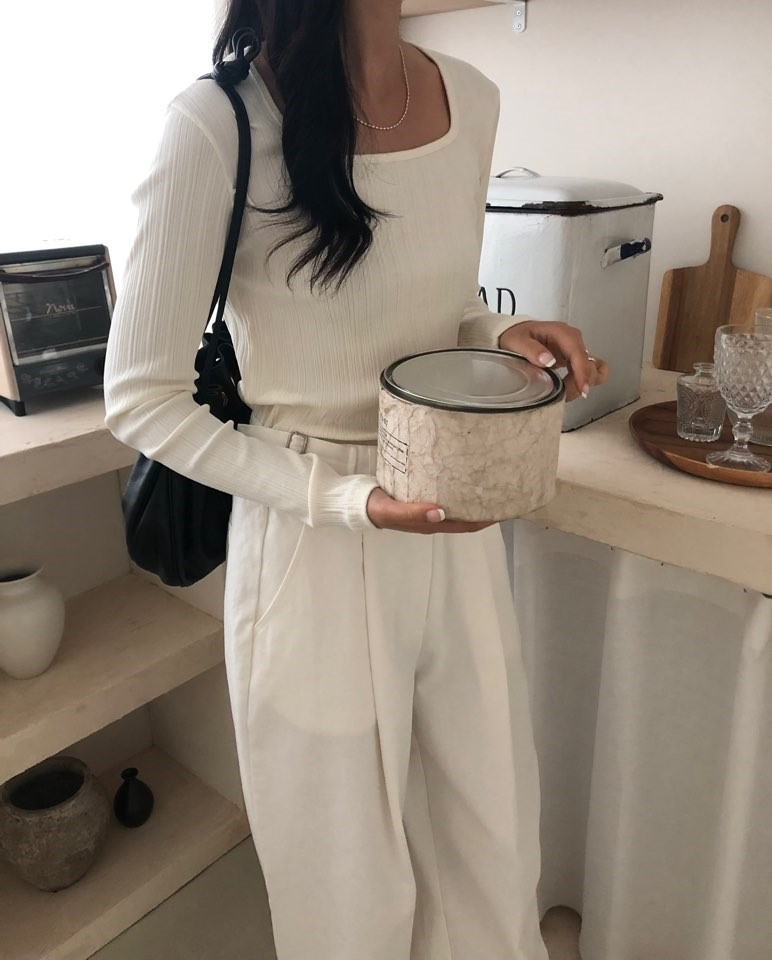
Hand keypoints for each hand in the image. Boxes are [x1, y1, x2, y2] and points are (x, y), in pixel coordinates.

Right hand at [366, 488, 494, 533]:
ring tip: (489, 482)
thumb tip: (441, 512)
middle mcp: (434, 518)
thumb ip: (414, 513)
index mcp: (431, 524)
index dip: (487, 520)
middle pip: (467, 516)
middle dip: (485, 507)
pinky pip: (447, 495)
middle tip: (504, 490)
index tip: (505, 508)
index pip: (467, 525)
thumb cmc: (377, 508)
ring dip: (473, 498)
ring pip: (458, 505)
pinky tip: (463, 476)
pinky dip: (459, 489)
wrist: (360, 503)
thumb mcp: (393, 511)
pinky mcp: (422, 498)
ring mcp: (429, 509)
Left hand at [498, 319, 608, 401]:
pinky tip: (580, 388)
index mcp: (561, 332)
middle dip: (580, 381)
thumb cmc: (516, 336)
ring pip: (591, 366)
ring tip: (568, 393)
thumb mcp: (517, 341)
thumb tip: (548, 360)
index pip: (577, 353)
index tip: (581, 388)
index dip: (582, 372)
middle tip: (565, 395)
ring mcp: (574, 349)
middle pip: (587, 362)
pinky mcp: (573, 358)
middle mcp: (572, 339)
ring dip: (584, 382)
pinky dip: (588, 378)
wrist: (515, 333)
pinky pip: (590, 367)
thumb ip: (531, 350)